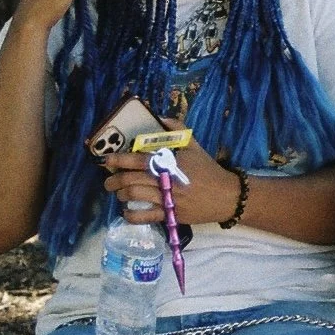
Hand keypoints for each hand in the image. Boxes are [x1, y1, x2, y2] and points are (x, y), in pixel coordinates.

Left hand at [102, 118, 240, 225]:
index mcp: (171, 161)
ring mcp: (168, 198)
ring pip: (135, 195)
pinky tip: (126, 211)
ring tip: (118, 193)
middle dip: (114, 180)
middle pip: (132, 179)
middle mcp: (167, 179)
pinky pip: (144, 216)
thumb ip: (177, 130)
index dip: (120, 159)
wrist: (226, 195)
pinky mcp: (170, 214)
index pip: (139, 159)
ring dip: (120, 194)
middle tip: (109, 180)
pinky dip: (131, 215)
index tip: (108, 160)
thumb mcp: (195, 146)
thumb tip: (159, 117)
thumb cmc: (208, 169)